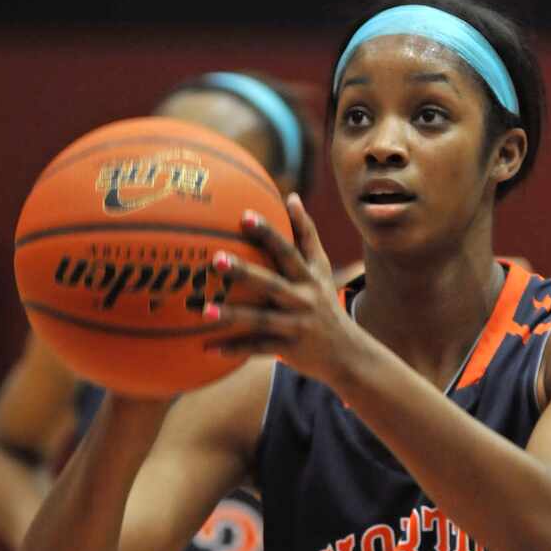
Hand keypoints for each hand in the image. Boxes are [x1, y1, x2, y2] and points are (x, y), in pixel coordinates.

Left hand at [202, 194, 363, 386]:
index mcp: (308, 278)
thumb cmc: (325, 303)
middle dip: (245, 271)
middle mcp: (303, 300)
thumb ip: (307, 235)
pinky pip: (258, 349)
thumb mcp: (321, 269)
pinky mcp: (289, 350)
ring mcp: (296, 327)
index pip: (288, 251)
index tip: (245, 216)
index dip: (269, 233)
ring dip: (233, 315)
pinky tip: (207, 348)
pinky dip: (234, 349)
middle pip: (272, 283)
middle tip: (216, 259)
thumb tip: (291, 197)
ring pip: (261, 320)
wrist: (347, 353)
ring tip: (204, 310)